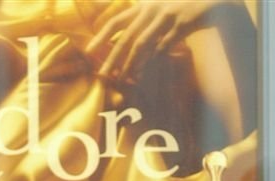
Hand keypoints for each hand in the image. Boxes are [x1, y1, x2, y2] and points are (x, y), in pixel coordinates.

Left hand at [86, 0, 227, 81]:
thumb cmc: (185, 7)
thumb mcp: (162, 9)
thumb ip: (146, 21)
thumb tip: (134, 44)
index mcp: (144, 5)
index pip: (116, 20)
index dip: (101, 35)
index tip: (89, 50)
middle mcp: (151, 10)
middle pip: (126, 36)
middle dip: (112, 56)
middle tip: (102, 74)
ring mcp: (166, 16)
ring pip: (143, 43)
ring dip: (132, 63)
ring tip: (123, 78)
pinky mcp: (182, 24)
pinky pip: (164, 46)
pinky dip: (154, 60)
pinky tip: (147, 73)